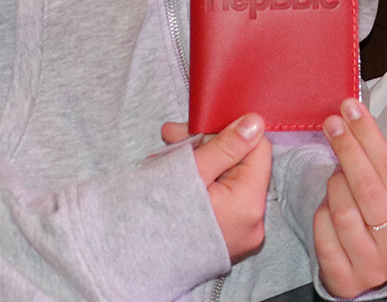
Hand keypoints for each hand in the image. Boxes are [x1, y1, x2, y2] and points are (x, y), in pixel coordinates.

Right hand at [159, 115, 271, 262]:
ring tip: (164, 161)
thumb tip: (255, 123)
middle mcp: (252, 224)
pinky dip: (200, 187)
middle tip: (172, 138)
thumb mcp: (190, 170)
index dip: (230, 131)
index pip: (258, 149)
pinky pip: (221, 202)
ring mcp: (239, 235)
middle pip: (241, 166)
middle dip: (207, 148)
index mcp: (249, 204)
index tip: (197, 128)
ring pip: (228, 181)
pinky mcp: (225, 241)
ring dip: (199, 164)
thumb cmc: (155, 215)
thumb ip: (226, 146)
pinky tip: (173, 179)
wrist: (128, 262)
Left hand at [313, 98, 386, 297]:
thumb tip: (358, 124)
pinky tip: (328, 206)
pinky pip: (324, 234)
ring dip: (334, 185)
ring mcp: (372, 267)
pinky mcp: (345, 280)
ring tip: (337, 177)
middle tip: (332, 123)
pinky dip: (322, 214)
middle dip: (347, 149)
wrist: (382, 278)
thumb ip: (384, 169)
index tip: (350, 108)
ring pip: (342, 211)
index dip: (368, 136)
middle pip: (367, 188)